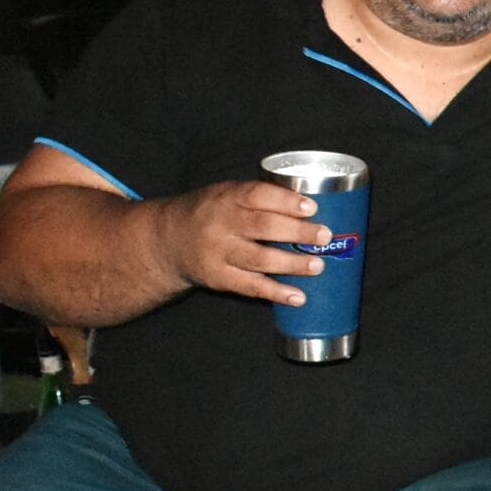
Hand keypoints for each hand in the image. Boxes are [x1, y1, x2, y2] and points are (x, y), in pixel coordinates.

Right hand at [150, 178, 329, 306]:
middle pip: (263, 227)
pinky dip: (276, 293)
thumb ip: (259, 198)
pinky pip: (250, 287)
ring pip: (259, 259)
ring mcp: (219, 253)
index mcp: (227, 197)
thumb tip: (312, 209)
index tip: (311, 207)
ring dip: (292, 264)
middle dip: (297, 232)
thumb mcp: (226, 194)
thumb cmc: (209, 213)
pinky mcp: (219, 278)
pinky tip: (298, 297)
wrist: (166, 239)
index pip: (258, 195)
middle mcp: (221, 224)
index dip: (286, 201)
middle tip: (324, 236)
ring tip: (317, 265)